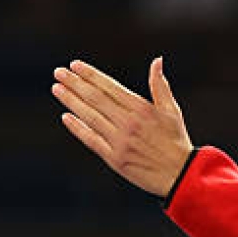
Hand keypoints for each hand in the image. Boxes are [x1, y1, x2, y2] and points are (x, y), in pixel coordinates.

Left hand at [51, 57, 193, 196]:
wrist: (181, 175)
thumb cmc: (176, 141)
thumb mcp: (172, 110)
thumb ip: (160, 85)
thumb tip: (157, 60)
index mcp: (142, 109)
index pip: (110, 87)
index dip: (90, 75)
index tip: (75, 65)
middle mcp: (128, 123)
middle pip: (95, 99)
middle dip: (75, 83)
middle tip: (58, 72)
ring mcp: (120, 141)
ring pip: (90, 116)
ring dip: (71, 101)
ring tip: (57, 89)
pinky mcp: (114, 159)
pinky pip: (91, 140)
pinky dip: (78, 128)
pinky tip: (66, 117)